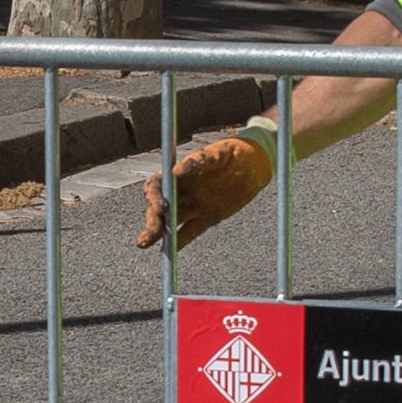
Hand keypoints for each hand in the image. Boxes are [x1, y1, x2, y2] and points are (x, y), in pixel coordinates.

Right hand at [132, 130, 272, 251]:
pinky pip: (191, 231)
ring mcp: (195, 205)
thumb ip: (201, 159)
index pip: (157, 184)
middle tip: (152, 233)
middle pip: (160, 206)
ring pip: (171, 221)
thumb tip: (177, 171)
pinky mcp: (209, 217)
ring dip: (157, 232)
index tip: (161, 206)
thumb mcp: (222, 151)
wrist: (257, 164)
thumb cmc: (237, 152)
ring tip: (144, 243)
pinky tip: (169, 251)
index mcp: (182, 173)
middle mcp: (184, 190)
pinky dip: (180, 241)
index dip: (153, 195)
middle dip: (152, 219)